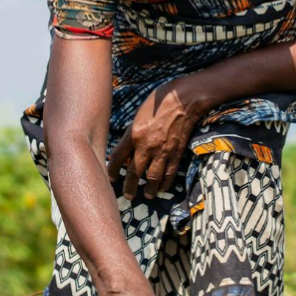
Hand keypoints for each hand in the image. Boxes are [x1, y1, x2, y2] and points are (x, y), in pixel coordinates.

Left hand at [107, 79, 206, 200]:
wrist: (184, 100)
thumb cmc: (159, 103)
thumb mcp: (138, 116)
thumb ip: (132, 134)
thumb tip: (129, 151)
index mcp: (133, 135)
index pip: (117, 158)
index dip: (112, 170)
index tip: (111, 178)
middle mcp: (146, 146)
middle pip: (134, 173)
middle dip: (130, 187)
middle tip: (128, 196)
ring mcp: (162, 151)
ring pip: (153, 178)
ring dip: (149, 189)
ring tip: (147, 195)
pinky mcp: (176, 153)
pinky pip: (169, 173)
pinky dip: (165, 183)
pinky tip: (162, 188)